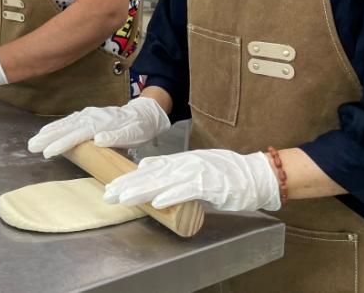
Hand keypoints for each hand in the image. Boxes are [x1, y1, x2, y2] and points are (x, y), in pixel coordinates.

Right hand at [27, 96, 169, 158]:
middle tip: (32, 146)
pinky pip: (69, 120)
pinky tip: (47, 131)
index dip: (62, 143)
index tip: (48, 152)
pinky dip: (57, 125)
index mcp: (102, 123)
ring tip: (34, 140)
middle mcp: (92, 117)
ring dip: (49, 131)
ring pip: (66, 123)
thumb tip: (98, 139)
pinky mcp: (88, 115)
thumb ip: (117, 137)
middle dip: (48, 137)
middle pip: (67, 127)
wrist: (144, 113)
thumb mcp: (134, 134)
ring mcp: (89, 114)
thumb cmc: (139, 127)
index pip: (78, 134)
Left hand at [104, 149, 280, 211]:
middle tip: (107, 194)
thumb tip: (150, 169)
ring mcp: (196, 172)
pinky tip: (156, 202)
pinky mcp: (209, 184)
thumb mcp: (195, 166)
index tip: (111, 186)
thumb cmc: (227, 174)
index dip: (129, 178)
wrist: (256, 174)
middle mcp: (185, 164)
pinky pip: (186, 190)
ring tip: (123, 197)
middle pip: (150, 175)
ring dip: (142, 190)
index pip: (149, 169)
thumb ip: (173, 170)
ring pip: (163, 181)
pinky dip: (171, 196)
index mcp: (181, 161)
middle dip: (127, 185)